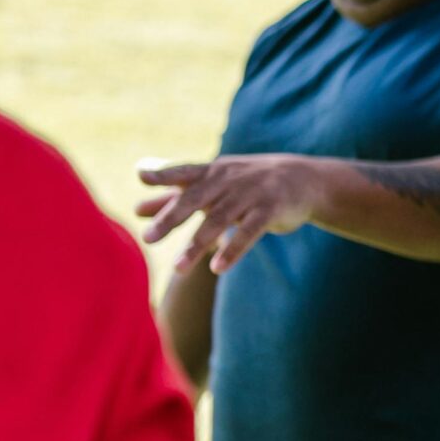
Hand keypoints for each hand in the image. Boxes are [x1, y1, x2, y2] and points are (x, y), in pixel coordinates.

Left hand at [136, 155, 324, 274]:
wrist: (304, 180)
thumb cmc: (249, 184)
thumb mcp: (214, 185)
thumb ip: (175, 196)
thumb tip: (136, 210)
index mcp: (213, 172)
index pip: (184, 171)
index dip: (163, 174)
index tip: (141, 176)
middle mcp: (229, 179)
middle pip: (195, 198)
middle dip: (171, 218)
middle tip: (147, 238)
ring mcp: (251, 193)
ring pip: (220, 219)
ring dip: (197, 244)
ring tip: (177, 269)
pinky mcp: (271, 210)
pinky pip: (250, 231)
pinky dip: (234, 249)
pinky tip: (217, 268)